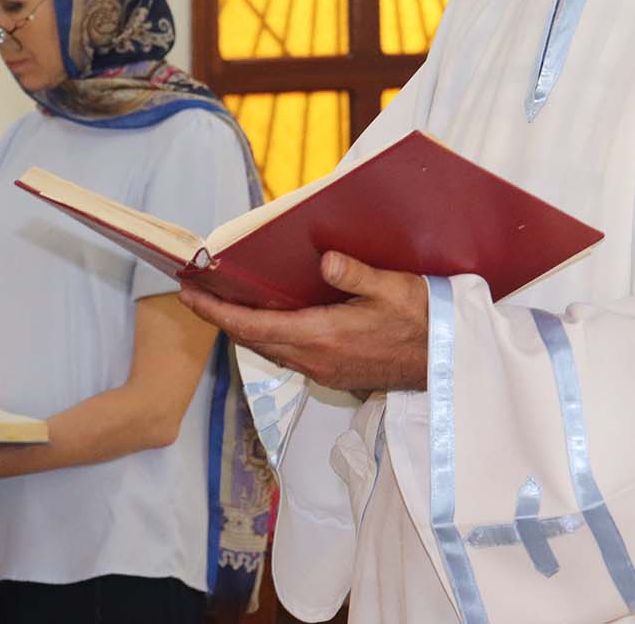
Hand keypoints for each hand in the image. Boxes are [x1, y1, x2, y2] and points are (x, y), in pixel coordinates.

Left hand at [178, 252, 428, 392]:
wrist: (446, 362)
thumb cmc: (422, 319)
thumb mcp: (393, 289)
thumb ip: (356, 274)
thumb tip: (323, 259)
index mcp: (323, 336)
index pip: (254, 327)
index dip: (217, 313)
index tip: (189, 295)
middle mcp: (315, 359)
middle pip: (253, 340)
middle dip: (220, 318)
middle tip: (194, 292)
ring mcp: (323, 371)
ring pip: (269, 349)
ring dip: (243, 329)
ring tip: (223, 303)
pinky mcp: (333, 374)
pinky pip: (287, 355)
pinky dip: (267, 336)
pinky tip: (267, 319)